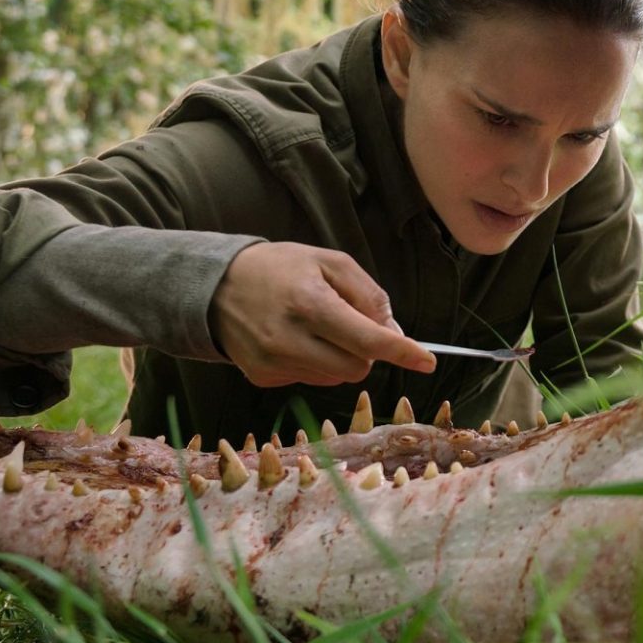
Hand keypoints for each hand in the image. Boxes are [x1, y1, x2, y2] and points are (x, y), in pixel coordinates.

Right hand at [209, 242, 435, 387]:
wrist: (215, 285)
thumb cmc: (281, 268)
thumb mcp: (330, 262)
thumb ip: (368, 294)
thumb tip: (393, 331)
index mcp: (310, 304)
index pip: (368, 340)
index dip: (402, 352)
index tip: (428, 361)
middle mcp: (289, 339)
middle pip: (357, 367)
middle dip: (368, 351)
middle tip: (353, 323)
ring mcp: (272, 363)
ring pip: (336, 378)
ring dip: (342, 357)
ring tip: (318, 327)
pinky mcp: (262, 377)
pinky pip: (311, 380)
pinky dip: (317, 363)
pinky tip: (297, 339)